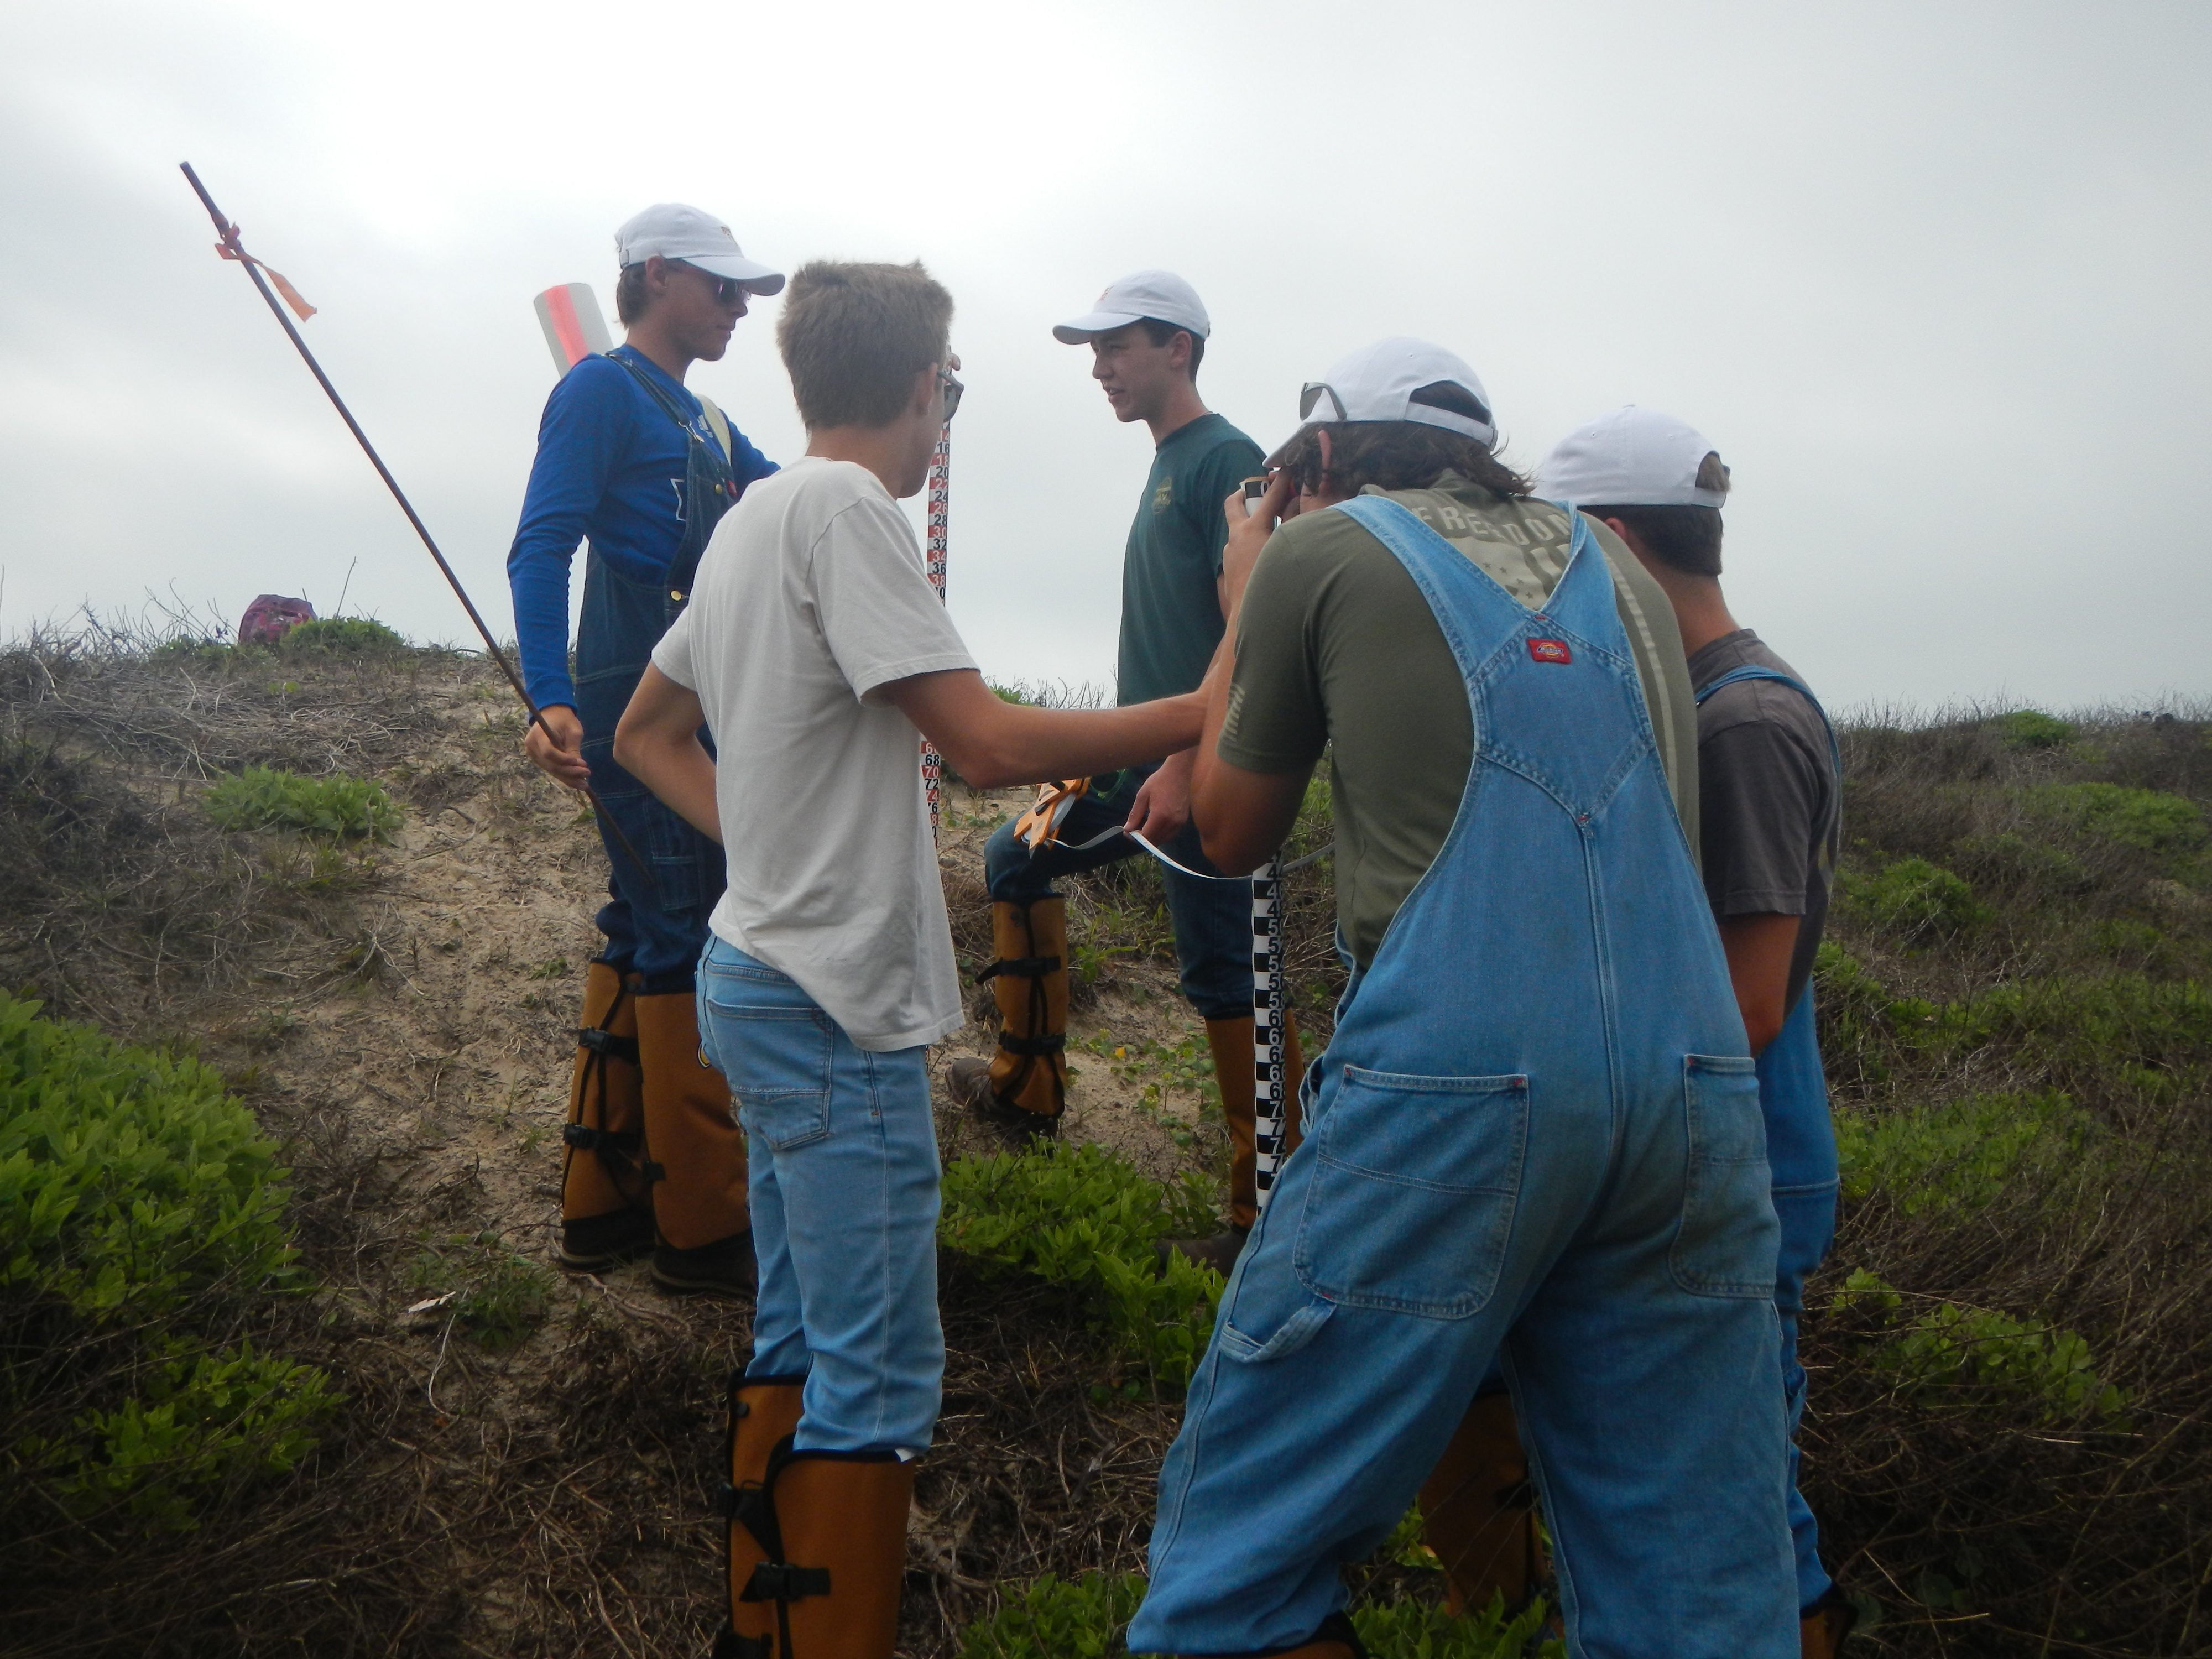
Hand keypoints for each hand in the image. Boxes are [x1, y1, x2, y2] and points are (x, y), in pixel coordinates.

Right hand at [524, 703, 589, 790]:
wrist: (552, 714)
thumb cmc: (565, 720)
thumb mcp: (573, 731)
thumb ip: (573, 748)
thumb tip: (578, 767)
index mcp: (539, 734)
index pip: (549, 752)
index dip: (564, 760)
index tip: (580, 762)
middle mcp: (532, 746)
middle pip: (551, 765)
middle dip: (570, 772)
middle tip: (587, 774)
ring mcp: (533, 753)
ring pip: (552, 770)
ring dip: (568, 778)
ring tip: (584, 784)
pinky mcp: (538, 759)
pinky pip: (551, 769)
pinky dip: (564, 775)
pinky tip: (577, 781)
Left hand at [1124, 749, 1195, 841]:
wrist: (1179, 772)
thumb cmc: (1159, 781)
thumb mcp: (1143, 795)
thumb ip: (1135, 814)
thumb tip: (1127, 829)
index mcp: (1160, 816)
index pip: (1146, 836)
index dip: (1135, 838)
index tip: (1128, 833)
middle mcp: (1171, 822)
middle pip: (1155, 840)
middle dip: (1143, 839)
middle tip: (1134, 830)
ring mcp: (1180, 823)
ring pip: (1164, 839)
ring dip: (1153, 837)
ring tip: (1144, 827)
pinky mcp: (1184, 821)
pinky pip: (1171, 834)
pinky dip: (1162, 834)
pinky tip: (1155, 826)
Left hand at [1221, 471, 1296, 615]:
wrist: (1250, 613)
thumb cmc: (1272, 580)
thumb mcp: (1285, 547)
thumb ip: (1291, 524)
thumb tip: (1297, 505)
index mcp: (1253, 528)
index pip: (1270, 497)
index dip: (1281, 483)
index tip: (1286, 471)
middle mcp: (1237, 536)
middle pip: (1233, 503)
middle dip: (1244, 493)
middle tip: (1254, 490)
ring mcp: (1229, 550)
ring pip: (1235, 526)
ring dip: (1246, 520)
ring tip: (1263, 525)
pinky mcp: (1228, 565)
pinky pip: (1237, 545)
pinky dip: (1248, 541)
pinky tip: (1260, 552)